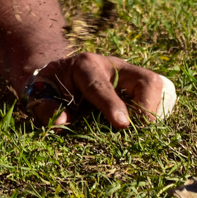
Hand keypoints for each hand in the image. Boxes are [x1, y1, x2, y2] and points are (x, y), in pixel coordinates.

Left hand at [20, 52, 170, 128]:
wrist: (57, 73)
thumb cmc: (49, 85)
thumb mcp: (39, 94)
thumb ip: (46, 108)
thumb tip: (62, 123)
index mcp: (85, 65)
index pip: (101, 86)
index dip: (113, 106)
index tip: (123, 125)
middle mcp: (113, 66)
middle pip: (146, 80)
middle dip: (148, 107)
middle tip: (139, 131)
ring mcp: (129, 74)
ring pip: (156, 86)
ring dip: (155, 110)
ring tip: (142, 132)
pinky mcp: (137, 85)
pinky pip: (156, 96)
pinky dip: (154, 112)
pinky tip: (143, 128)